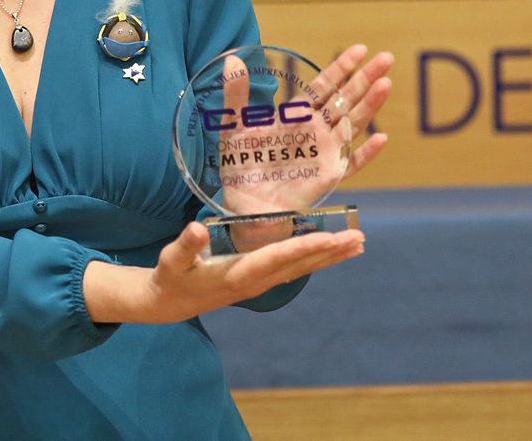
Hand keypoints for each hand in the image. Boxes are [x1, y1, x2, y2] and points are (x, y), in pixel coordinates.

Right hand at [122, 221, 364, 323]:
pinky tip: (335, 252)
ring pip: (304, 268)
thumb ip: (185, 246)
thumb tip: (195, 228)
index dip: (305, 247)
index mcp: (239, 273)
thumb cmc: (173, 276)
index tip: (331, 238)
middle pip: (301, 264)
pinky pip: (297, 269)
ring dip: (332, 256)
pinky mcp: (263, 279)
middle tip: (360, 239)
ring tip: (359, 245)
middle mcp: (258, 280)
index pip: (278, 257)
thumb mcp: (172, 260)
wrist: (172, 302)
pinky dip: (319, 259)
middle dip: (331, 252)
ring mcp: (262, 282)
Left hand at [219, 45, 391, 235]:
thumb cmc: (241, 166)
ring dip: (370, 106)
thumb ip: (236, 95)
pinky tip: (381, 139)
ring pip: (353, 125)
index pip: (324, 86)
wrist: (245, 206)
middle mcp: (316, 130)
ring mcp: (326, 153)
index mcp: (297, 115)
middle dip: (365, 79)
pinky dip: (366, 154)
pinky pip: (351, 164)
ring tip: (385, 85)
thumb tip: (232, 60)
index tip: (360, 50)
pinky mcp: (328, 176)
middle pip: (346, 100)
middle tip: (386, 58)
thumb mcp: (234, 127)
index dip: (342, 68)